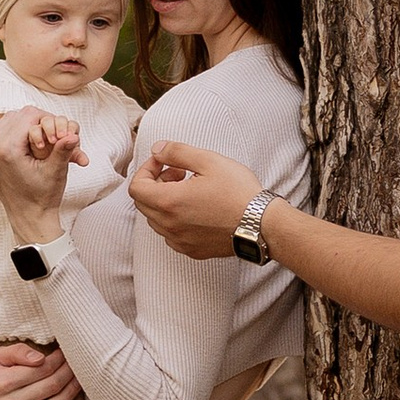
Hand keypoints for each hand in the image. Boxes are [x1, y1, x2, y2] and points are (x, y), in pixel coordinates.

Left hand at [0, 106, 77, 229]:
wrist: (28, 216)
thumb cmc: (44, 195)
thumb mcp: (56, 171)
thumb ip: (63, 149)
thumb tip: (73, 135)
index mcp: (7, 150)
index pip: (28, 116)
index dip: (46, 119)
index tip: (56, 130)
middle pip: (16, 116)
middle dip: (35, 121)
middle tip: (49, 133)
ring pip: (6, 121)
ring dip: (23, 126)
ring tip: (37, 138)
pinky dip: (12, 133)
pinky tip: (24, 144)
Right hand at [0, 345, 86, 399]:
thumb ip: (18, 353)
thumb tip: (42, 359)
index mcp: (1, 382)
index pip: (42, 370)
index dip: (59, 361)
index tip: (67, 355)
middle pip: (48, 389)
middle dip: (67, 375)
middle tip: (77, 367)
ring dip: (68, 396)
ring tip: (78, 385)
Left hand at [130, 140, 256, 255]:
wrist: (262, 225)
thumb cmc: (239, 193)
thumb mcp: (209, 161)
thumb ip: (177, 152)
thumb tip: (157, 149)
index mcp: (169, 202)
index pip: (136, 187)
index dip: (146, 169)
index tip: (163, 162)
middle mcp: (169, 225)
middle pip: (143, 203)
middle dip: (155, 183)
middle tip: (178, 173)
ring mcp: (180, 241)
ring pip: (155, 220)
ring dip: (164, 202)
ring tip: (189, 190)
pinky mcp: (192, 250)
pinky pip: (170, 234)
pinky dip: (174, 219)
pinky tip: (195, 209)